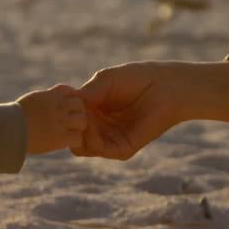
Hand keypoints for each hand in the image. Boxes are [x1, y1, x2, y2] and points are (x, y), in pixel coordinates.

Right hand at [17, 84, 87, 153]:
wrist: (9, 130)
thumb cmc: (15, 116)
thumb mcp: (32, 100)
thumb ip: (45, 97)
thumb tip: (52, 97)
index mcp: (50, 96)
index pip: (69, 90)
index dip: (70, 99)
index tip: (65, 108)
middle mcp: (57, 106)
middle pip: (79, 104)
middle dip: (77, 111)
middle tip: (70, 121)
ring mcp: (60, 122)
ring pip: (82, 120)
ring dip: (78, 126)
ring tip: (70, 132)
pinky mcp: (60, 138)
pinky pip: (77, 138)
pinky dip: (74, 141)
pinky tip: (66, 142)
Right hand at [72, 61, 186, 159]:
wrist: (166, 87)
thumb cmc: (137, 78)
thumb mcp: (105, 80)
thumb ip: (85, 93)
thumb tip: (66, 105)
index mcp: (95, 112)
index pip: (69, 120)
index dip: (62, 113)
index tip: (61, 102)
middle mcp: (101, 128)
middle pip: (73, 137)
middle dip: (67, 126)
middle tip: (70, 113)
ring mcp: (111, 140)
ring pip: (81, 147)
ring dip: (78, 132)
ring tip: (82, 116)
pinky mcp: (123, 149)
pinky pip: (99, 150)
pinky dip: (90, 137)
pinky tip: (90, 122)